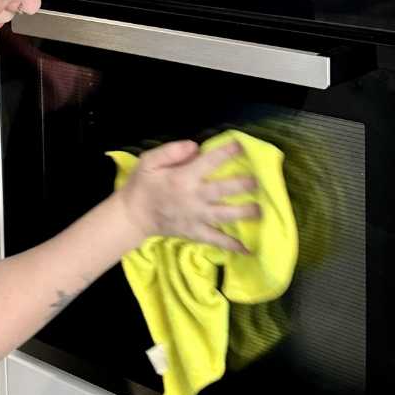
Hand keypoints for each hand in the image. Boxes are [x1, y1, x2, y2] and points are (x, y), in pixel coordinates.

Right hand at [116, 140, 261, 252]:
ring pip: (224, 215)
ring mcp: (195, 217)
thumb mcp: (148, 161)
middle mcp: (193, 197)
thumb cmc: (142, 186)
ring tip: (262, 210)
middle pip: (223, 190)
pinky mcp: (195, 232)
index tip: (243, 145)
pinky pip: (216, 239)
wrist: (133, 216)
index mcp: (182, 178)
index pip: (209, 162)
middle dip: (244, 185)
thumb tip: (196, 147)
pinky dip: (232, 245)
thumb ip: (171, 151)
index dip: (227, 152)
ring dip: (245, 212)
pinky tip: (248, 249)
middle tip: (260, 181)